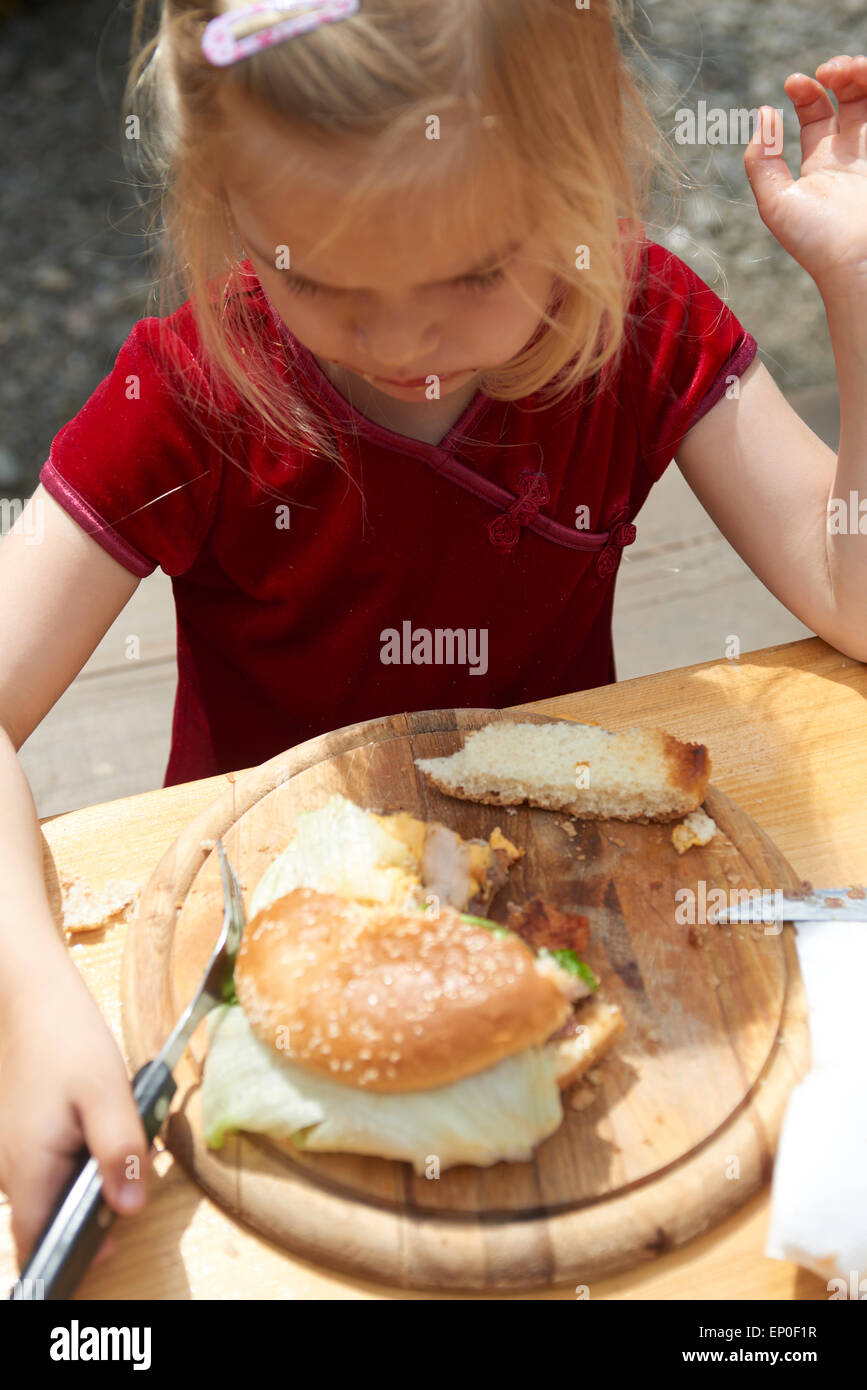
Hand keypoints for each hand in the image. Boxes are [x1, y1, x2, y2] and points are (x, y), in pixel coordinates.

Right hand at [0, 971, 150, 1275]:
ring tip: (125, 1148)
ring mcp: (13, 1151)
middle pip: (50, 1218)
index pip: (40, 1244)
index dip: (76, 1254)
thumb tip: (129, 1206)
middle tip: (131, 1180)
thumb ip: (120, 1152)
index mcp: (29, 1171)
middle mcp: (11, 1170)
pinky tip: (104, 1128)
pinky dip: (79, 1159)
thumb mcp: (108, 1094)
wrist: (33, 996)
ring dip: (89, 1181)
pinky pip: (49, 1164)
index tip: (112, 1241)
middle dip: (93, 1211)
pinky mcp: (21, 1134)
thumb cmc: (68, 1039)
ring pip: (53, 1189)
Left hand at [744, 54, 866, 298]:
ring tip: (845, 70)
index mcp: (822, 162)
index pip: (815, 113)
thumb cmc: (816, 240)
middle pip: (849, 96)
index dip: (805, 91)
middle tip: (825, 73)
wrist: (859, 261)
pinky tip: (862, 78)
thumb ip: (761, 161)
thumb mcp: (775, 202)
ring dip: (858, 73)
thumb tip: (763, 116)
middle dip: (837, 74)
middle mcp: (852, 153)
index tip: (793, 83)